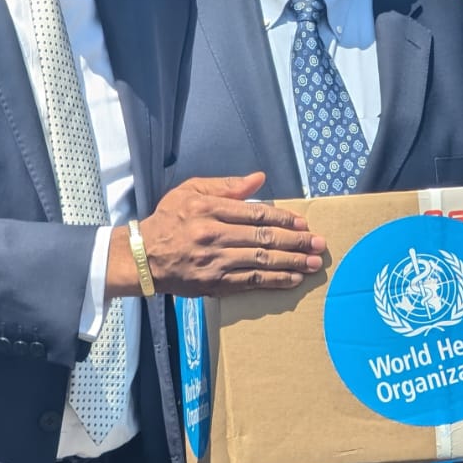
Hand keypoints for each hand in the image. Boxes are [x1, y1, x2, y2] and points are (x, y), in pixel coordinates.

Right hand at [107, 172, 325, 296]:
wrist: (144, 257)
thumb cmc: (169, 219)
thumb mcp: (191, 191)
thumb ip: (226, 185)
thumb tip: (260, 179)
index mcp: (209, 209)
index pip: (255, 215)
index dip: (283, 220)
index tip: (304, 223)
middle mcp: (213, 236)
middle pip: (263, 239)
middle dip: (295, 242)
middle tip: (319, 244)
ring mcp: (215, 263)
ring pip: (261, 262)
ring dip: (291, 263)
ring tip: (313, 263)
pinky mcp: (214, 284)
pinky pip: (250, 282)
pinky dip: (274, 281)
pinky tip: (293, 279)